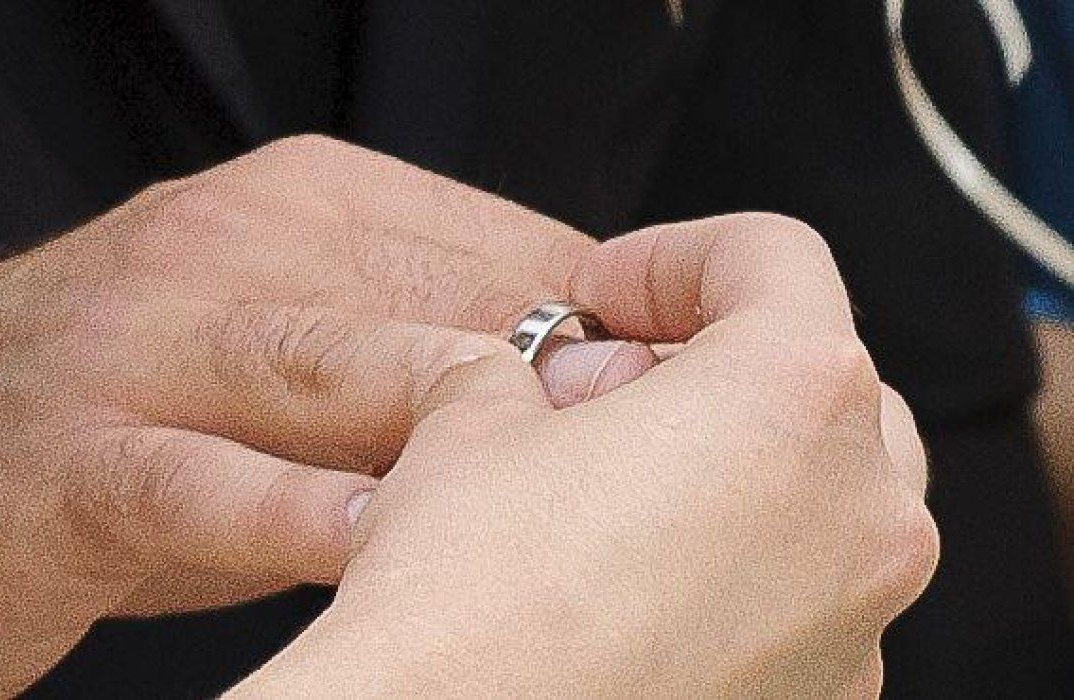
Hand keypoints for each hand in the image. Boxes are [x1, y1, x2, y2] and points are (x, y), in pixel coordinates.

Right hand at [0, 135, 653, 695]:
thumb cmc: (128, 404)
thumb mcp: (275, 342)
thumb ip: (411, 350)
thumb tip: (580, 395)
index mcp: (295, 201)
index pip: (499, 246)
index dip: (601, 334)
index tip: (675, 412)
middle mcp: (222, 246)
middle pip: (436, 303)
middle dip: (552, 393)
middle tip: (650, 477)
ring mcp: (139, 345)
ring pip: (329, 370)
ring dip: (445, 438)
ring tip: (542, 511)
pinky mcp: (66, 457)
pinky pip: (201, 482)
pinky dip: (291, 515)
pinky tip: (368, 543)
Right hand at [234, 214, 937, 696]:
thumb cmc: (470, 603)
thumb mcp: (469, 423)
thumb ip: (517, 369)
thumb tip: (519, 379)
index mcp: (794, 400)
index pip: (773, 258)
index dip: (670, 255)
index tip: (601, 294)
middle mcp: (859, 515)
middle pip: (817, 379)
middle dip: (705, 366)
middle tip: (597, 392)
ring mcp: (852, 627)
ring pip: (818, 498)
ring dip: (724, 468)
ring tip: (604, 492)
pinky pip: (797, 602)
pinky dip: (730, 569)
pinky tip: (621, 586)